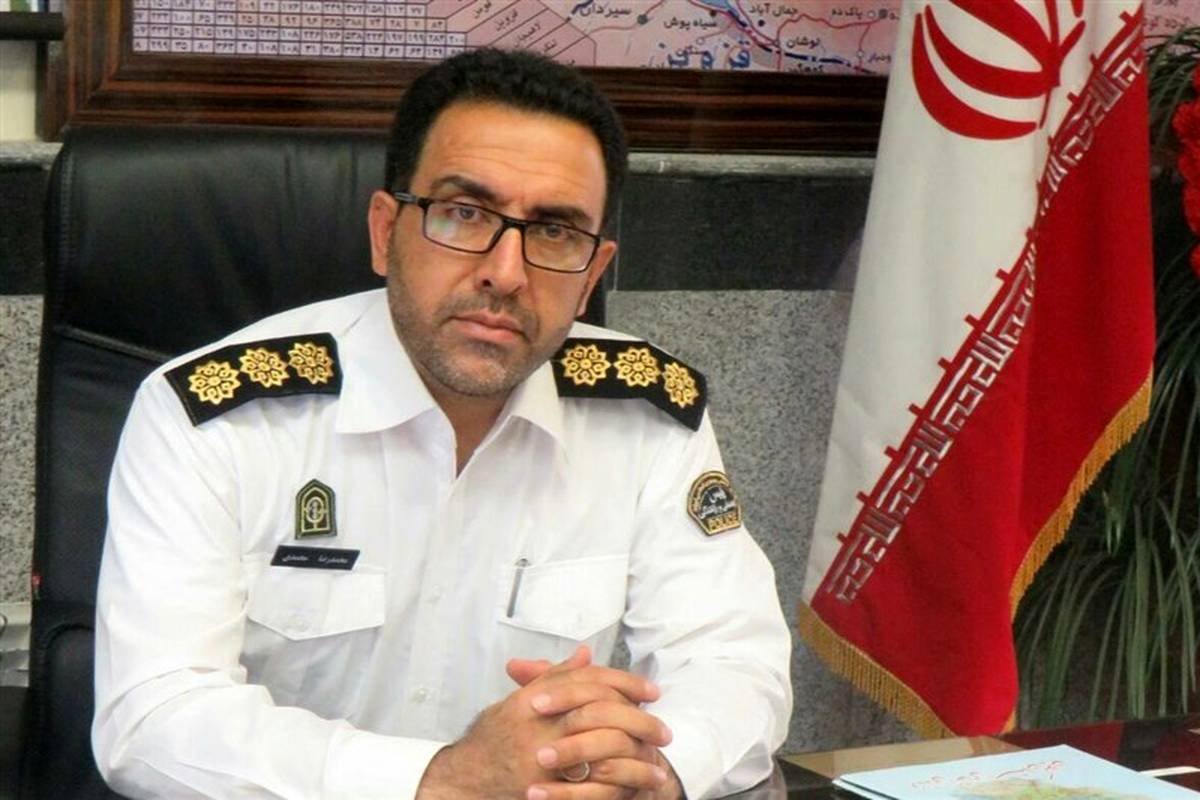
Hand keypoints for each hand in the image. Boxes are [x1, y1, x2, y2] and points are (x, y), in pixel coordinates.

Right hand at [415, 647, 666, 799]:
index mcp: (534, 697)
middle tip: (664, 729)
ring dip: (633, 757)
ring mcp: (539, 756)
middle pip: (598, 711)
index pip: (587, 680)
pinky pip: (586, 787)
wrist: (465, 776)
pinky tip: (636, 790)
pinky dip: (615, 787)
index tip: (653, 691)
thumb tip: (586, 654)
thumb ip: (556, 678)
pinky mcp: (542, 787)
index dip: (624, 682)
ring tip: (658, 764)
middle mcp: (537, 723)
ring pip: (598, 748)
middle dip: (637, 719)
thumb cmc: (496, 736)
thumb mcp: (522, 701)